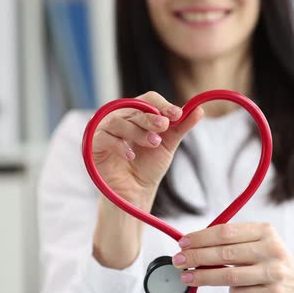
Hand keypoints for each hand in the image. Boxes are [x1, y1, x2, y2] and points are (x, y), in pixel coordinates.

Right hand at [92, 91, 202, 209]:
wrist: (135, 192)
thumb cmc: (149, 166)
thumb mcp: (169, 144)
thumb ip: (181, 126)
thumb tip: (199, 109)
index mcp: (137, 114)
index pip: (148, 100)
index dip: (162, 105)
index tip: (177, 114)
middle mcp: (120, 118)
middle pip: (134, 108)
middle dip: (151, 117)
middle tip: (164, 127)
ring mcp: (105, 130)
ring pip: (119, 121)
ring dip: (138, 131)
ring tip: (154, 143)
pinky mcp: (94, 145)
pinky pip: (104, 138)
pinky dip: (119, 145)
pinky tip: (131, 155)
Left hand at [171, 223, 293, 292]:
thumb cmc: (271, 262)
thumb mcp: (259, 244)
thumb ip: (232, 241)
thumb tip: (194, 244)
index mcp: (265, 231)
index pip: (226, 231)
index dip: (200, 237)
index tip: (183, 242)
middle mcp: (272, 249)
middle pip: (225, 253)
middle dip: (196, 257)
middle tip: (178, 260)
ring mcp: (274, 272)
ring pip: (229, 275)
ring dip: (203, 277)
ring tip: (187, 277)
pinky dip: (231, 291)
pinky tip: (229, 289)